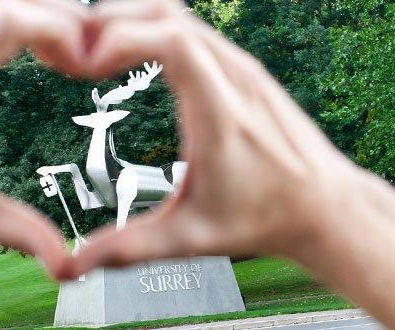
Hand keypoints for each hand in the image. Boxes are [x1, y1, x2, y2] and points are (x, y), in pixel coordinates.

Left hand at [0, 0, 96, 271]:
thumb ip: (12, 232)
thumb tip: (63, 263)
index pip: (7, 24)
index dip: (57, 30)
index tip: (86, 58)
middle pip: (8, 2)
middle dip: (59, 19)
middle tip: (95, 50)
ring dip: (36, 15)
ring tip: (72, 49)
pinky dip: (10, 16)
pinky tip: (34, 44)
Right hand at [64, 0, 369, 276]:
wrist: (326, 206)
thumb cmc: (265, 219)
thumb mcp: (193, 237)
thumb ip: (131, 248)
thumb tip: (73, 266)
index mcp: (221, 112)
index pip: (173, 42)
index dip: (122, 38)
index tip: (84, 62)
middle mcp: (235, 77)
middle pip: (167, 14)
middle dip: (111, 21)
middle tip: (68, 51)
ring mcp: (242, 66)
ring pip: (179, 14)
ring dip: (130, 20)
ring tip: (88, 49)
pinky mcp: (242, 67)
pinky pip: (193, 28)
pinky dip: (154, 28)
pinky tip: (127, 51)